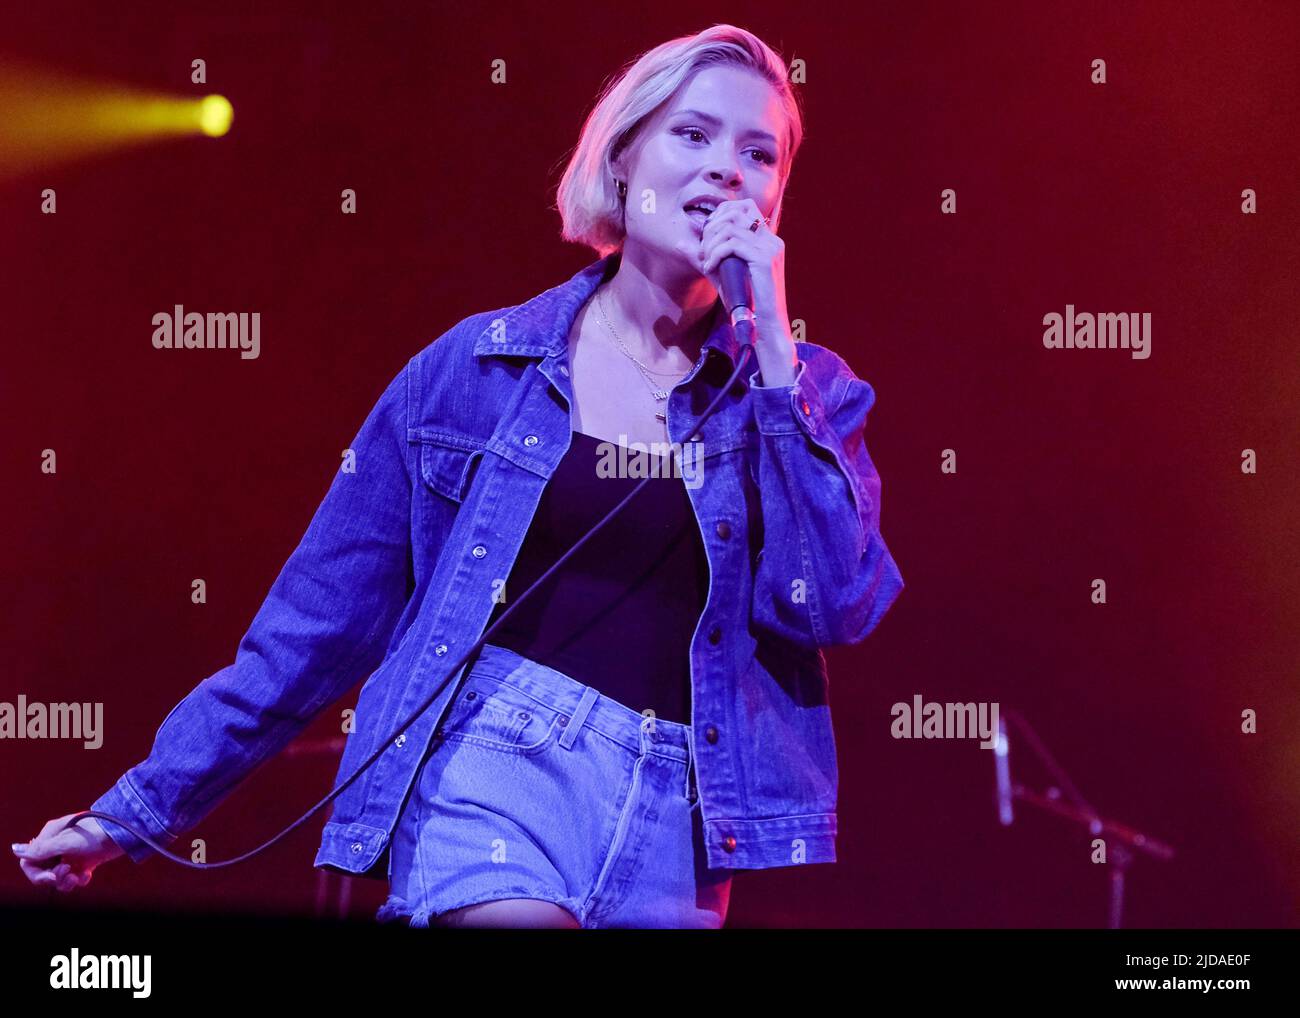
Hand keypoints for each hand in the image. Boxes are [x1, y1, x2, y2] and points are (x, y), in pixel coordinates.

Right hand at [12, 812, 123, 891]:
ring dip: (65, 882)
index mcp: (50, 836)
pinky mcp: (85, 861)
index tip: (50, 876)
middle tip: (67, 874)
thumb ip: (41, 850)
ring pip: (58, 877)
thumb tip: (15, 850)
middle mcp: (58, 845)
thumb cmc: (96, 833)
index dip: (36, 873)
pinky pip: (73, 877)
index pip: (30, 861)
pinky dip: (78, 880)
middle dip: (53, 878)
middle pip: (43, 871)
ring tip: (77, 878)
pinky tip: (87, 876)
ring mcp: (71, 853)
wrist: (125, 832)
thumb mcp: (66, 843)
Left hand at [679, 197, 797, 383]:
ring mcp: (770, 249)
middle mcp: (772, 240)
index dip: (722, 213)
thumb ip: (704, 258)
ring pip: (731, 227)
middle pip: (737, 210)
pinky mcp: (764, 260)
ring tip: (706, 261)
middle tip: (703, 250)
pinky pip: (733, 244)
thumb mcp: (722, 276)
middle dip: (712, 227)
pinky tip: (710, 268)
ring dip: (711, 242)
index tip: (707, 235)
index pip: (746, 206)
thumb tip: (680, 244)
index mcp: (767, 240)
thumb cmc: (746, 304)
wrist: (766, 327)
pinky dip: (715, 253)